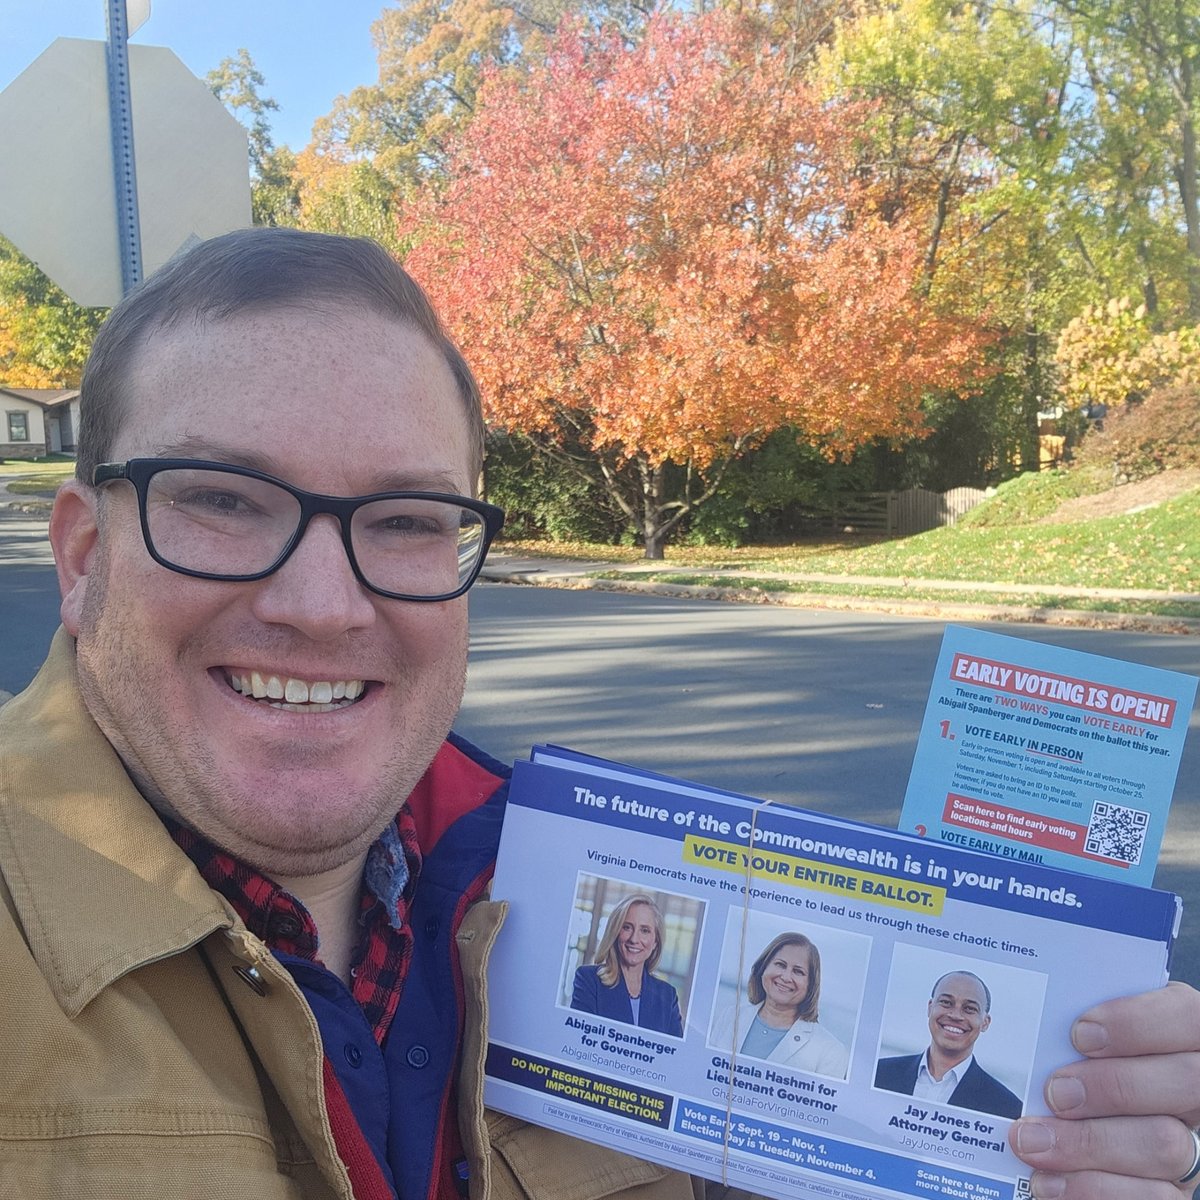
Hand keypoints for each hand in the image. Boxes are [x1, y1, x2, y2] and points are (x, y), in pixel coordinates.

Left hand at [1008, 982, 1199, 1198]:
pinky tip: (1047, 1180)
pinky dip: (1091, 1189)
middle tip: (1054, 1092)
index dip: (1138, 1023)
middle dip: (1112, 1087)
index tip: (1080, 1033)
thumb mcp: (1083, 1028)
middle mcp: (1196, 1089)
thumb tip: (1025, 992)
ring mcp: (1193, 1144)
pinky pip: (1153, 1198)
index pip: (1188, 1017)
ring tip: (1031, 1141)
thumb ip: (1074, 1014)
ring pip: (1167, 1145)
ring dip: (1090, 1144)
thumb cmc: (1074, 1058)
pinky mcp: (1174, 1191)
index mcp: (1183, 1036)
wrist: (1074, 1115)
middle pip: (1185, 1083)